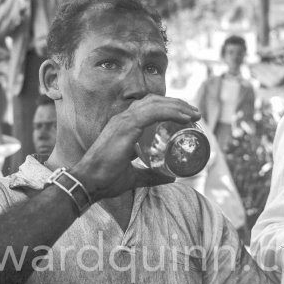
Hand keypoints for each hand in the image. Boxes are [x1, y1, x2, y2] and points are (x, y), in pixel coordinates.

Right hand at [71, 95, 200, 200]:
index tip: (186, 116)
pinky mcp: (127, 126)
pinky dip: (172, 112)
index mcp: (122, 125)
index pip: (148, 107)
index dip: (168, 107)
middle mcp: (122, 118)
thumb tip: (170, 177)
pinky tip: (185, 117)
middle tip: (195, 113)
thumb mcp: (134, 176)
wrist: (88, 182)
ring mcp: (124, 120)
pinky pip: (154, 112)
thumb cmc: (106, 179)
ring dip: (178, 106)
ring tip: (195, 114)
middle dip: (177, 104)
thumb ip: (151, 176)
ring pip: (156, 104)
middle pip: (155, 101)